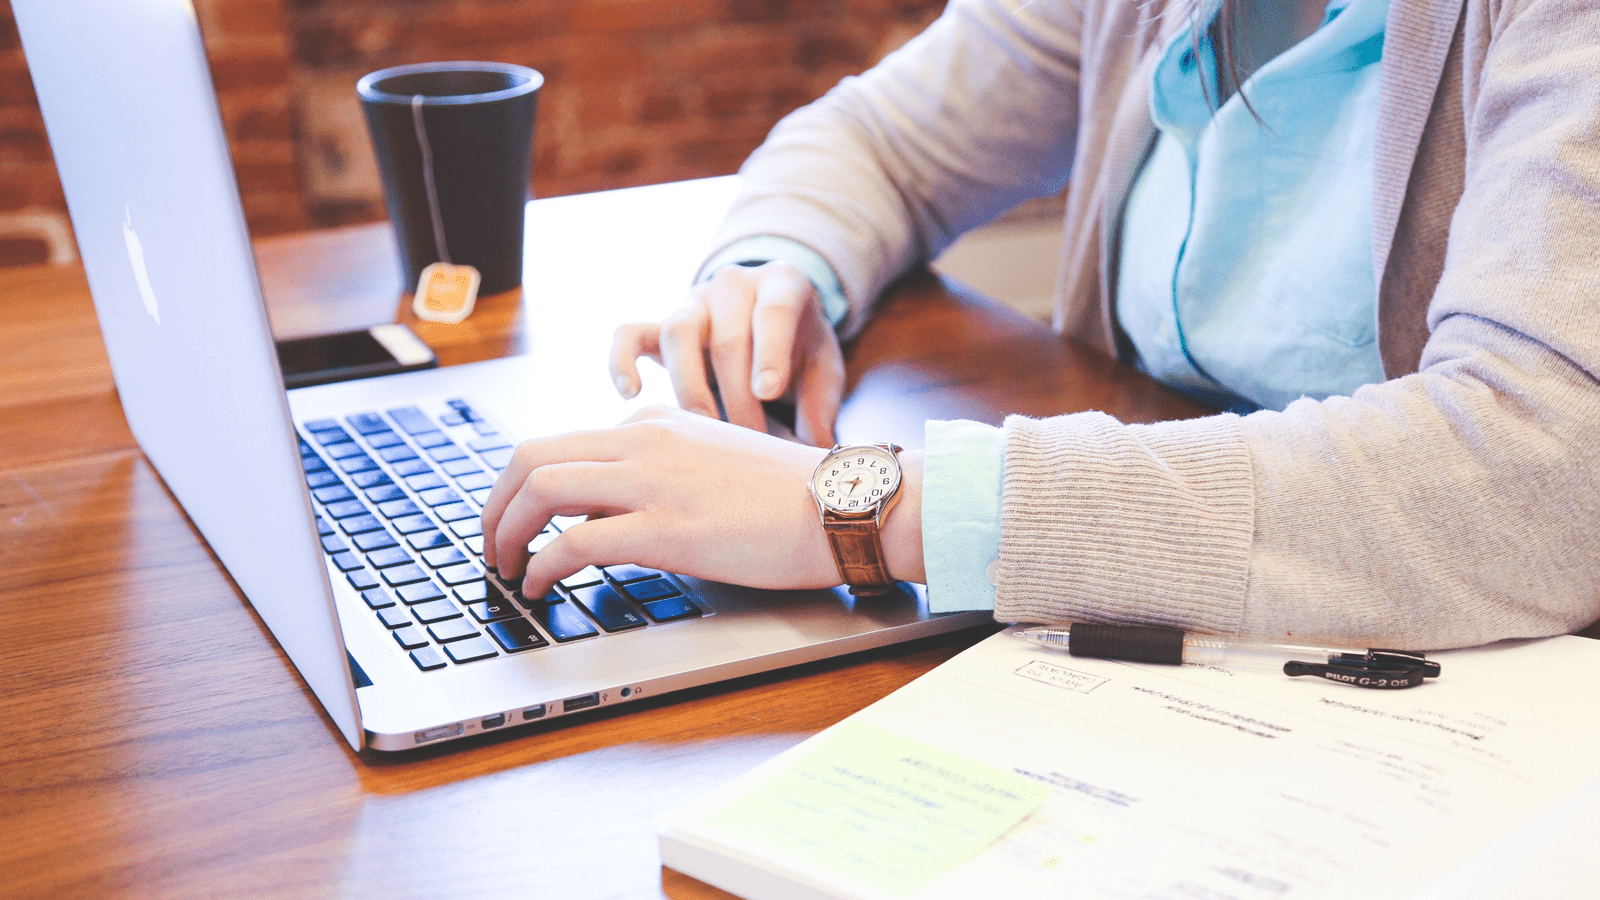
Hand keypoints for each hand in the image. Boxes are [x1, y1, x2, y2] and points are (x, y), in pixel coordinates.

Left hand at [480, 406, 841, 598]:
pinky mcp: (666, 527)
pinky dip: (541, 566)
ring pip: (541, 489)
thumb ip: (657, 476)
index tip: (515, 521)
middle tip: (490, 544)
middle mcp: (644, 441)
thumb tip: (603, 516)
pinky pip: (575, 541)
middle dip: (495, 504)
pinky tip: (540, 588)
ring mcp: (653, 481)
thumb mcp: (711, 464)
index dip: (522, 488)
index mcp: (654, 424)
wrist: (842, 504)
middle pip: (532, 456)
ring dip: (506, 532)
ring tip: (505, 568)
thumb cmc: (790, 497)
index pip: (562, 444)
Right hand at [609, 260, 845, 445]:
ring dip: (690, 387)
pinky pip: (629, 334)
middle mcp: (733, 285)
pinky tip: (630, 393)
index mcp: (782, 284)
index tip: (767, 391)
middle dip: (738, 397)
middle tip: (750, 443)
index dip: (770, 352)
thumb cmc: (800, 347)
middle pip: (728, 338)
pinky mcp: (660, 324)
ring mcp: (693, 302)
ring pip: (678, 333)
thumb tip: (815, 449)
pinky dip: (622, 360)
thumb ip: (821, 404)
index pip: (774, 311)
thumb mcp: (823, 366)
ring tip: (703, 430)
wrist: (770, 317)